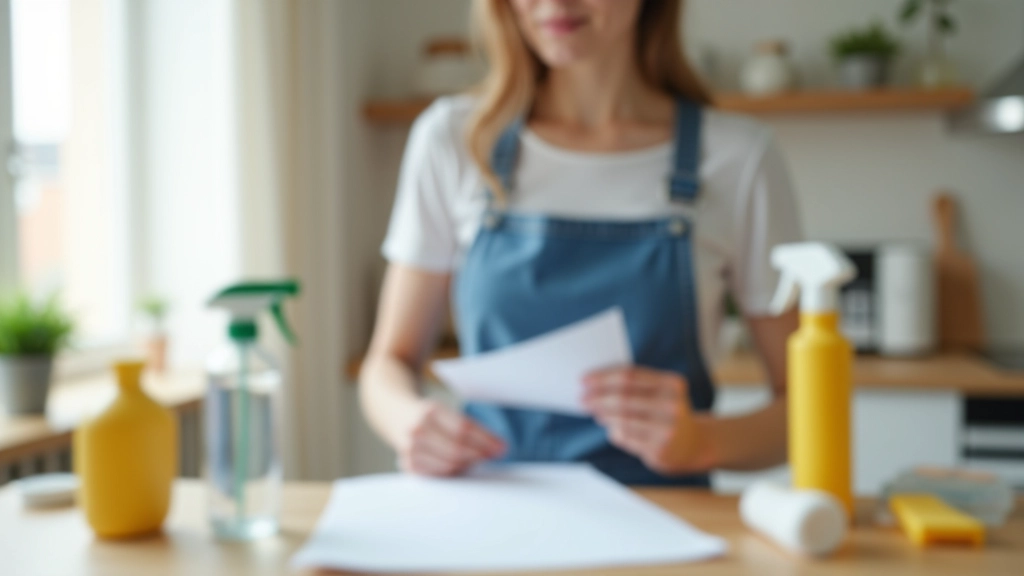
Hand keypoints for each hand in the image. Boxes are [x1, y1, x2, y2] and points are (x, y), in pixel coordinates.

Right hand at [396, 401, 505, 476]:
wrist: (395, 414)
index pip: (463, 429)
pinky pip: (438, 474)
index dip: (484, 440)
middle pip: (456, 449)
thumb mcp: (445, 411)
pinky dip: (453, 471)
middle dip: (479, 454)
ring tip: (478, 459)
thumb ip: (468, 428)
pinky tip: (462, 465)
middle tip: (494, 455)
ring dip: (468, 464)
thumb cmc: (428, 414)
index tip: (501, 446)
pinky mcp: (408, 464)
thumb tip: (497, 447)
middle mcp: (417, 429)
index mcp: (430, 411)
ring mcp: (410, 448)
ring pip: (448, 464)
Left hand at [582, 367, 704, 474]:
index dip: (603, 377)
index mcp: (672, 384)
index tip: (584, 379)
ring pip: (623, 419)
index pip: (630, 376)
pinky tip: (609, 427)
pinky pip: (627, 437)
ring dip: (603, 414)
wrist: (692, 444)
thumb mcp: (662, 392)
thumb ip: (636, 385)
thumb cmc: (666, 411)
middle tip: (582, 398)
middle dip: (598, 397)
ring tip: (593, 410)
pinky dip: (614, 431)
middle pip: (624, 398)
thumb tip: (595, 383)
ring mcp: (667, 429)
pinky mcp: (659, 449)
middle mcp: (672, 405)